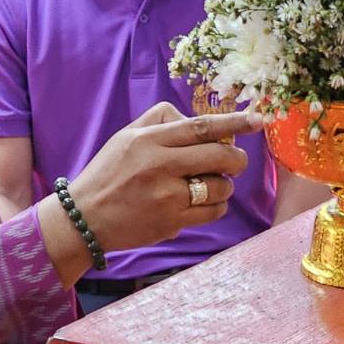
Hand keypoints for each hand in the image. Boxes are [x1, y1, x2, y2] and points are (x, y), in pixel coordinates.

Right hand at [68, 103, 259, 252]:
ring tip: (209, 184)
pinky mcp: (171, 223)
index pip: (201, 127)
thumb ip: (162, 120)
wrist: (84, 219)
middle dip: (237, 159)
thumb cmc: (109, 172)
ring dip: (224, 185)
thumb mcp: (127, 136)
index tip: (259, 120)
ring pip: (220, 187)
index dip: (234, 123)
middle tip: (235, 161)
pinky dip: (216, 206)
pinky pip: (213, 212)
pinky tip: (202, 202)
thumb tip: (201, 120)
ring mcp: (166, 198)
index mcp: (149, 140)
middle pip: (219, 157)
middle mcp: (159, 167)